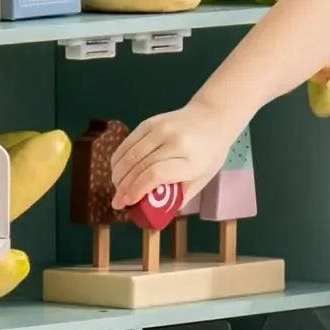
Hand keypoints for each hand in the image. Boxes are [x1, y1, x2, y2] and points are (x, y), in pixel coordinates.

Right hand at [111, 98, 236, 210]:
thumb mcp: (201, 179)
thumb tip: (155, 212)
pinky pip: (127, 142)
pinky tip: (118, 170)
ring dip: (118, 174)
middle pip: (138, 165)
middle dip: (123, 187)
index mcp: (191, 159)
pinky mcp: (149, 122)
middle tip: (117, 201)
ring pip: (129, 154)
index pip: (155, 174)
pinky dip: (118, 158)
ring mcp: (160, 129)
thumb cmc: (210, 153)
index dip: (136, 190)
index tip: (127, 203)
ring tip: (116, 188)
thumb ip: (179, 196)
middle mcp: (173, 141)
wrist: (212, 117)